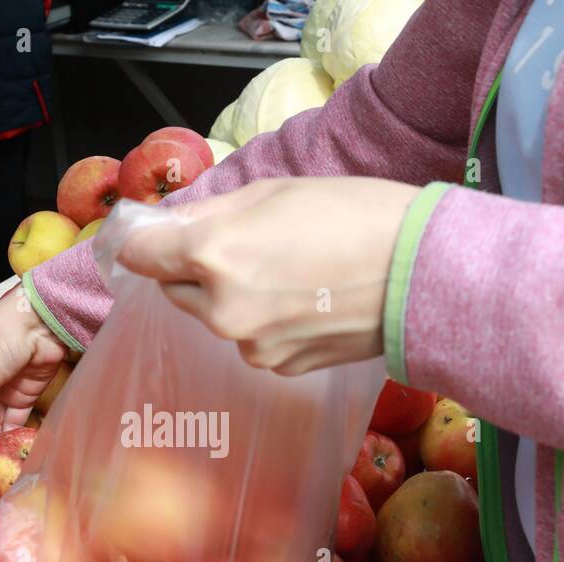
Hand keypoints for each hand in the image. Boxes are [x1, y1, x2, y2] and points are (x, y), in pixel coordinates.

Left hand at [116, 177, 419, 374]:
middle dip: (196, 268)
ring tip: (290, 269)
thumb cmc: (356, 217)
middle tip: (248, 242)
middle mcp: (221, 310)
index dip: (145, 239)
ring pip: (216, 317)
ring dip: (233, 296)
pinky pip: (252, 339)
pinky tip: (308, 299)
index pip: (139, 254)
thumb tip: (165, 224)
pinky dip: (266, 321)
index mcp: (213, 255)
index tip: (156, 233)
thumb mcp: (273, 192)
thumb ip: (207, 212)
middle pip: (175, 289)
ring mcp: (250, 346)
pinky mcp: (279, 368)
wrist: (424, 275)